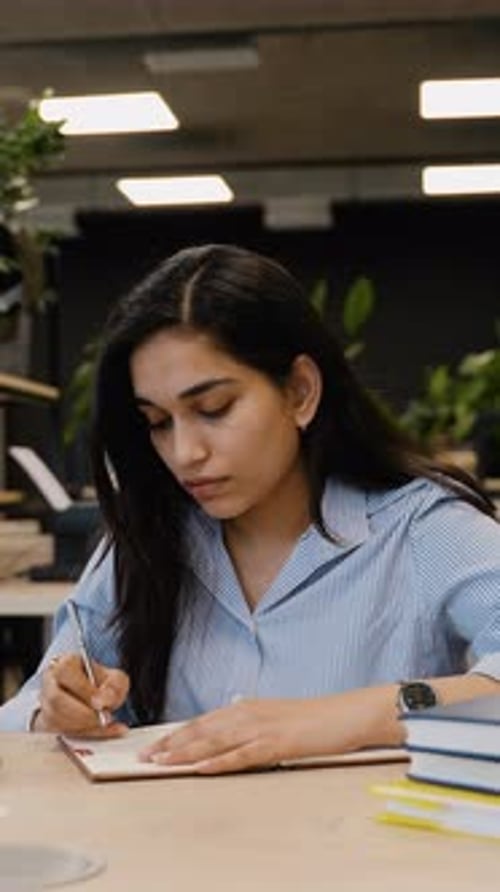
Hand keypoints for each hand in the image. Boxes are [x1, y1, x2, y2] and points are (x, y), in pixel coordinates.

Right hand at [33, 653, 129, 736]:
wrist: (95, 697)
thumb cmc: (102, 685)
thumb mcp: (116, 679)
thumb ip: (114, 687)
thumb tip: (104, 702)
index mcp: (65, 664)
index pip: (66, 673)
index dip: (83, 690)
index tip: (101, 704)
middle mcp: (50, 681)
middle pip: (56, 699)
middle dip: (83, 714)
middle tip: (105, 719)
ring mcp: (45, 703)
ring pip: (55, 719)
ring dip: (83, 726)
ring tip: (105, 724)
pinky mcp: (46, 723)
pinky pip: (59, 732)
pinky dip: (82, 735)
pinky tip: (100, 731)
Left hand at [139, 691, 394, 774]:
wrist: (346, 714)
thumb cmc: (313, 720)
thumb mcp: (275, 719)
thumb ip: (250, 726)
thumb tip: (228, 738)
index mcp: (246, 708)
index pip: (201, 722)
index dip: (175, 734)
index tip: (153, 746)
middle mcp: (248, 713)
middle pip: (201, 730)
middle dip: (170, 744)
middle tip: (144, 757)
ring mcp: (262, 727)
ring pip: (214, 742)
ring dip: (184, 753)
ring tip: (160, 763)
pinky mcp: (277, 743)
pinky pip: (242, 755)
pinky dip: (219, 762)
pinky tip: (201, 768)